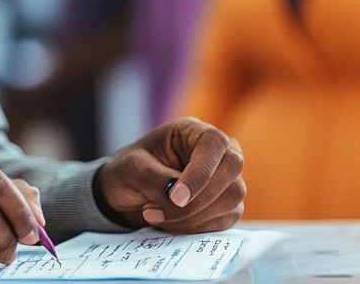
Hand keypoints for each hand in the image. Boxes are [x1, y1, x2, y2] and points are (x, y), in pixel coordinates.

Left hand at [94, 117, 244, 233]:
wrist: (128, 193)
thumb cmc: (131, 170)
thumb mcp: (133, 168)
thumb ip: (157, 179)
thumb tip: (180, 197)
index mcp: (194, 131)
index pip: (214, 145)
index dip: (200, 173)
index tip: (176, 197)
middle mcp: (217, 152)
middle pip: (232, 172)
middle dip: (198, 200)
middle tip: (159, 212)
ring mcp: (225, 178)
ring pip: (232, 199)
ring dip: (193, 217)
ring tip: (155, 216)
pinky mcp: (226, 205)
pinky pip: (226, 220)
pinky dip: (197, 227)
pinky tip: (170, 224)